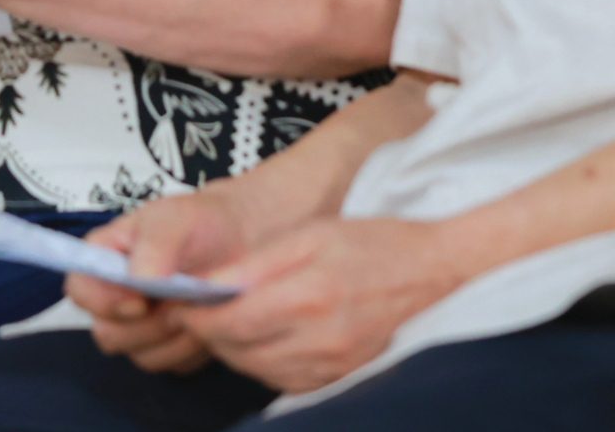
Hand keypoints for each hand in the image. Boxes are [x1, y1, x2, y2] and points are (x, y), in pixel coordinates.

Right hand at [69, 189, 261, 374]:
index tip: (141, 300)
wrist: (241, 241)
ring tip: (200, 305)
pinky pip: (172, 365)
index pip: (80, 290)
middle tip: (183, 299)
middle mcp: (115, 297)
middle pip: (108, 334)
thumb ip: (154, 245)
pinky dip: (192, 348)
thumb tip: (139, 279)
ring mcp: (139, 327)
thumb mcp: (175, 219)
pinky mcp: (167, 347)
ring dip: (175, 337)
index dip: (103, 301)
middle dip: (149, 324)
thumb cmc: (200, 222)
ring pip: (141, 355)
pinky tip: (208, 319)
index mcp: (105, 258)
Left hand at [177, 218, 466, 394]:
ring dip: (233, 348)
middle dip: (209, 331)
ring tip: (225, 319)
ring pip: (257, 370)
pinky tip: (261, 336)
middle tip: (194, 308)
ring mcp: (332, 366)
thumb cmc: (373, 243)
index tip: (179, 302)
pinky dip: (262, 362)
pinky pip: (283, 380)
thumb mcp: (312, 234)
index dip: (198, 315)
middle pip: (240, 351)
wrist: (435, 272)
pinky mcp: (339, 379)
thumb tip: (210, 283)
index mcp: (310, 296)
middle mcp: (320, 341)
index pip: (233, 322)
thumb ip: (257, 262)